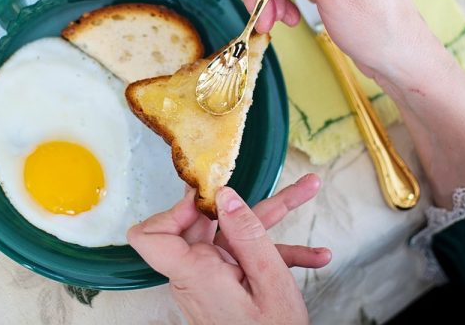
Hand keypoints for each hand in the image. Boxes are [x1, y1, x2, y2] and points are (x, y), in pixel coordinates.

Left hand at [128, 174, 329, 324]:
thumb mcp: (270, 282)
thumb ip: (248, 236)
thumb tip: (224, 196)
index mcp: (195, 272)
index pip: (150, 235)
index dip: (173, 210)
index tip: (208, 197)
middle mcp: (195, 272)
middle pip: (206, 222)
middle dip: (247, 201)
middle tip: (279, 181)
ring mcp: (210, 278)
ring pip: (234, 235)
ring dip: (273, 219)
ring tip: (306, 192)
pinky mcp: (225, 283)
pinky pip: (244, 258)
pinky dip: (277, 253)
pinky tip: (313, 255)